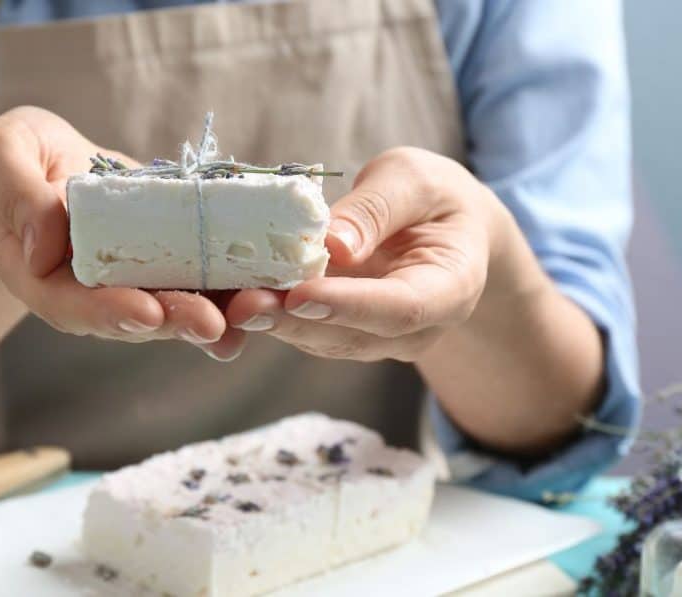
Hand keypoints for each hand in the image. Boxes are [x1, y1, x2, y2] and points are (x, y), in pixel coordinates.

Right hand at [0, 107, 239, 356]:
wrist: (50, 162)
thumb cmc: (16, 159)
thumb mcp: (0, 158)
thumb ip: (16, 195)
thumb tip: (42, 245)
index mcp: (44, 278)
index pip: (73, 306)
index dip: (109, 313)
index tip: (145, 311)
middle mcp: (94, 292)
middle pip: (136, 316)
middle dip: (176, 320)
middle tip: (212, 323)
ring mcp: (136, 280)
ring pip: (178, 305)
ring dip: (219, 313)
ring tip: (254, 313)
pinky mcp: (171, 261)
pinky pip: (205, 278)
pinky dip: (238, 284)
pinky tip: (272, 288)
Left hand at [225, 147, 502, 361]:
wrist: (444, 231)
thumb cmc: (434, 199)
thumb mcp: (415, 180)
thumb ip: (377, 209)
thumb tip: (333, 244)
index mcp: (451, 288)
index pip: (403, 308)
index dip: (350, 305)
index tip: (302, 295)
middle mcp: (416, 329)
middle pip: (353, 335)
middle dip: (295, 321)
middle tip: (244, 305)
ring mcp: (378, 339)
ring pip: (322, 339)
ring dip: (274, 323)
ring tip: (231, 302)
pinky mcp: (342, 334)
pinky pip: (305, 329)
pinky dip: (270, 315)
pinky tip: (234, 298)